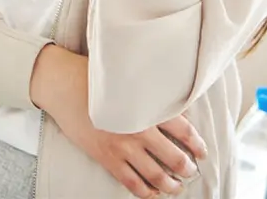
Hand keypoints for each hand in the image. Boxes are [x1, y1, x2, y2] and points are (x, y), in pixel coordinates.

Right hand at [30, 46, 206, 197]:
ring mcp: (122, 146)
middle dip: (187, 168)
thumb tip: (173, 108)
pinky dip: (146, 192)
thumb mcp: (128, 81)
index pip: (184, 130)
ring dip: (171, 185)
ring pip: (156, 175)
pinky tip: (153, 192)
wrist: (63, 85)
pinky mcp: (106, 157)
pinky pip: (132, 182)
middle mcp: (138, 129)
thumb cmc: (94, 79)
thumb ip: (150, 95)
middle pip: (174, 158)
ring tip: (176, 186)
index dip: (197, 145)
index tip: (202, 152)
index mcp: (146, 108)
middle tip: (190, 170)